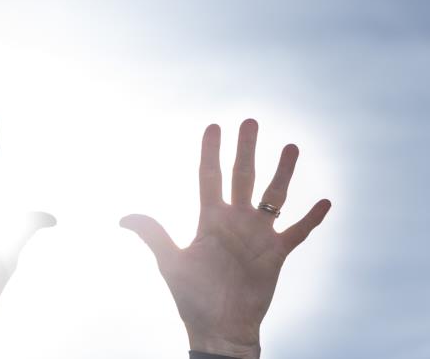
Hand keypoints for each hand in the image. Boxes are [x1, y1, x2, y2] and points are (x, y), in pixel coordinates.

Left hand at [120, 119, 330, 358]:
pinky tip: (325, 201)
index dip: (210, 152)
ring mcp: (257, 236)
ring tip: (291, 146)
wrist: (220, 327)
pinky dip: (311, 219)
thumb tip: (123, 218)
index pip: (209, 177)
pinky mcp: (276, 255)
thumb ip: (153, 236)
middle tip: (250, 121)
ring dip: (283, 173)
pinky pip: (298, 232)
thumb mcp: (171, 263)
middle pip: (242, 177)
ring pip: (274, 196)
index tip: (214, 126)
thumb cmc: (193, 297)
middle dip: (246, 149)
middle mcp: (235, 221)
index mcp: (209, 219)